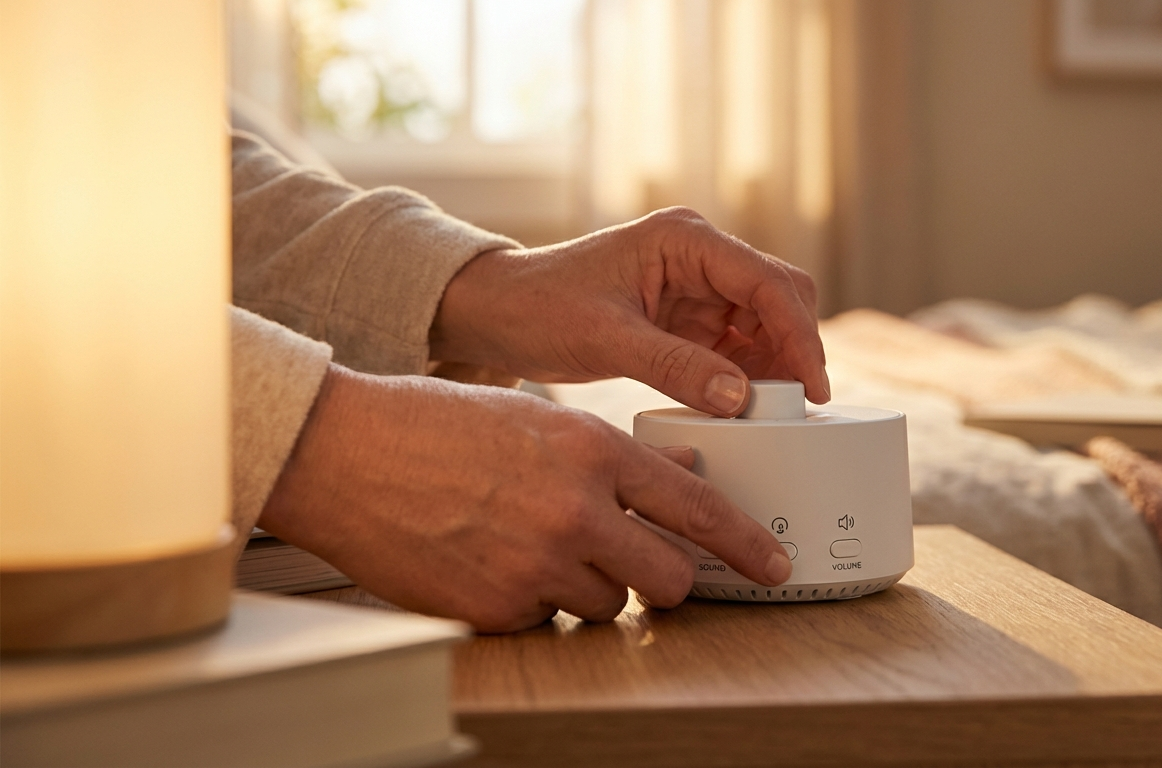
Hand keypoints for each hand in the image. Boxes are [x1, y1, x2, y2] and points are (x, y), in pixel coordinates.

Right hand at [257, 364, 793, 632]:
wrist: (346, 454)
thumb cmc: (437, 426)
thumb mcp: (538, 418)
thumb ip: (614, 454)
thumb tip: (682, 475)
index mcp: (591, 449)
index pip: (696, 506)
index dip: (745, 543)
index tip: (773, 565)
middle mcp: (574, 510)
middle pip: (666, 578)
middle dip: (663, 579)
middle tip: (641, 568)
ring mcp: (536, 564)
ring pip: (606, 603)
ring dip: (587, 585)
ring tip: (534, 544)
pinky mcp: (497, 608)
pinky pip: (545, 620)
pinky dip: (531, 601)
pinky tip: (493, 560)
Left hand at [430, 207, 828, 416]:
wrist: (498, 313)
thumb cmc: (540, 306)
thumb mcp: (606, 338)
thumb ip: (674, 366)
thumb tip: (741, 398)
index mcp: (684, 240)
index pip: (765, 282)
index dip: (798, 334)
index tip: (811, 385)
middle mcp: (699, 256)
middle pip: (779, 297)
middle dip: (793, 348)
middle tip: (797, 405)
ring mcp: (697, 288)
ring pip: (765, 325)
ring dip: (772, 366)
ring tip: (768, 412)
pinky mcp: (688, 319)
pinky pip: (737, 347)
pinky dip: (746, 376)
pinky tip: (740, 406)